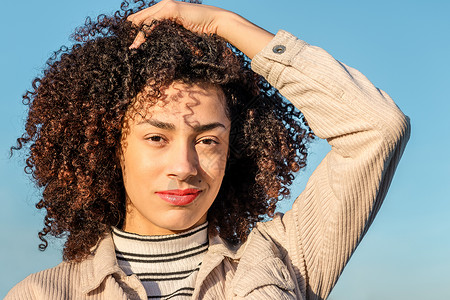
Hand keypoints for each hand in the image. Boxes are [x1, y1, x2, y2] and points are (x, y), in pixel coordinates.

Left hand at [127, 0, 273, 58]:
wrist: (216, 23)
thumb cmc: (202, 32)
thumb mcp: (181, 35)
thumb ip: (168, 36)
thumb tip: (158, 49)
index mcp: (164, 10)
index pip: (142, 19)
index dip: (134, 32)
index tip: (130, 46)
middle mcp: (162, 5)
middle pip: (137, 18)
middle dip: (130, 33)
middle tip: (124, 48)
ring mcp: (166, 5)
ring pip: (142, 20)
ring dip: (135, 35)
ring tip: (130, 49)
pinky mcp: (170, 9)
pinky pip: (151, 22)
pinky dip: (143, 33)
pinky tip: (138, 44)